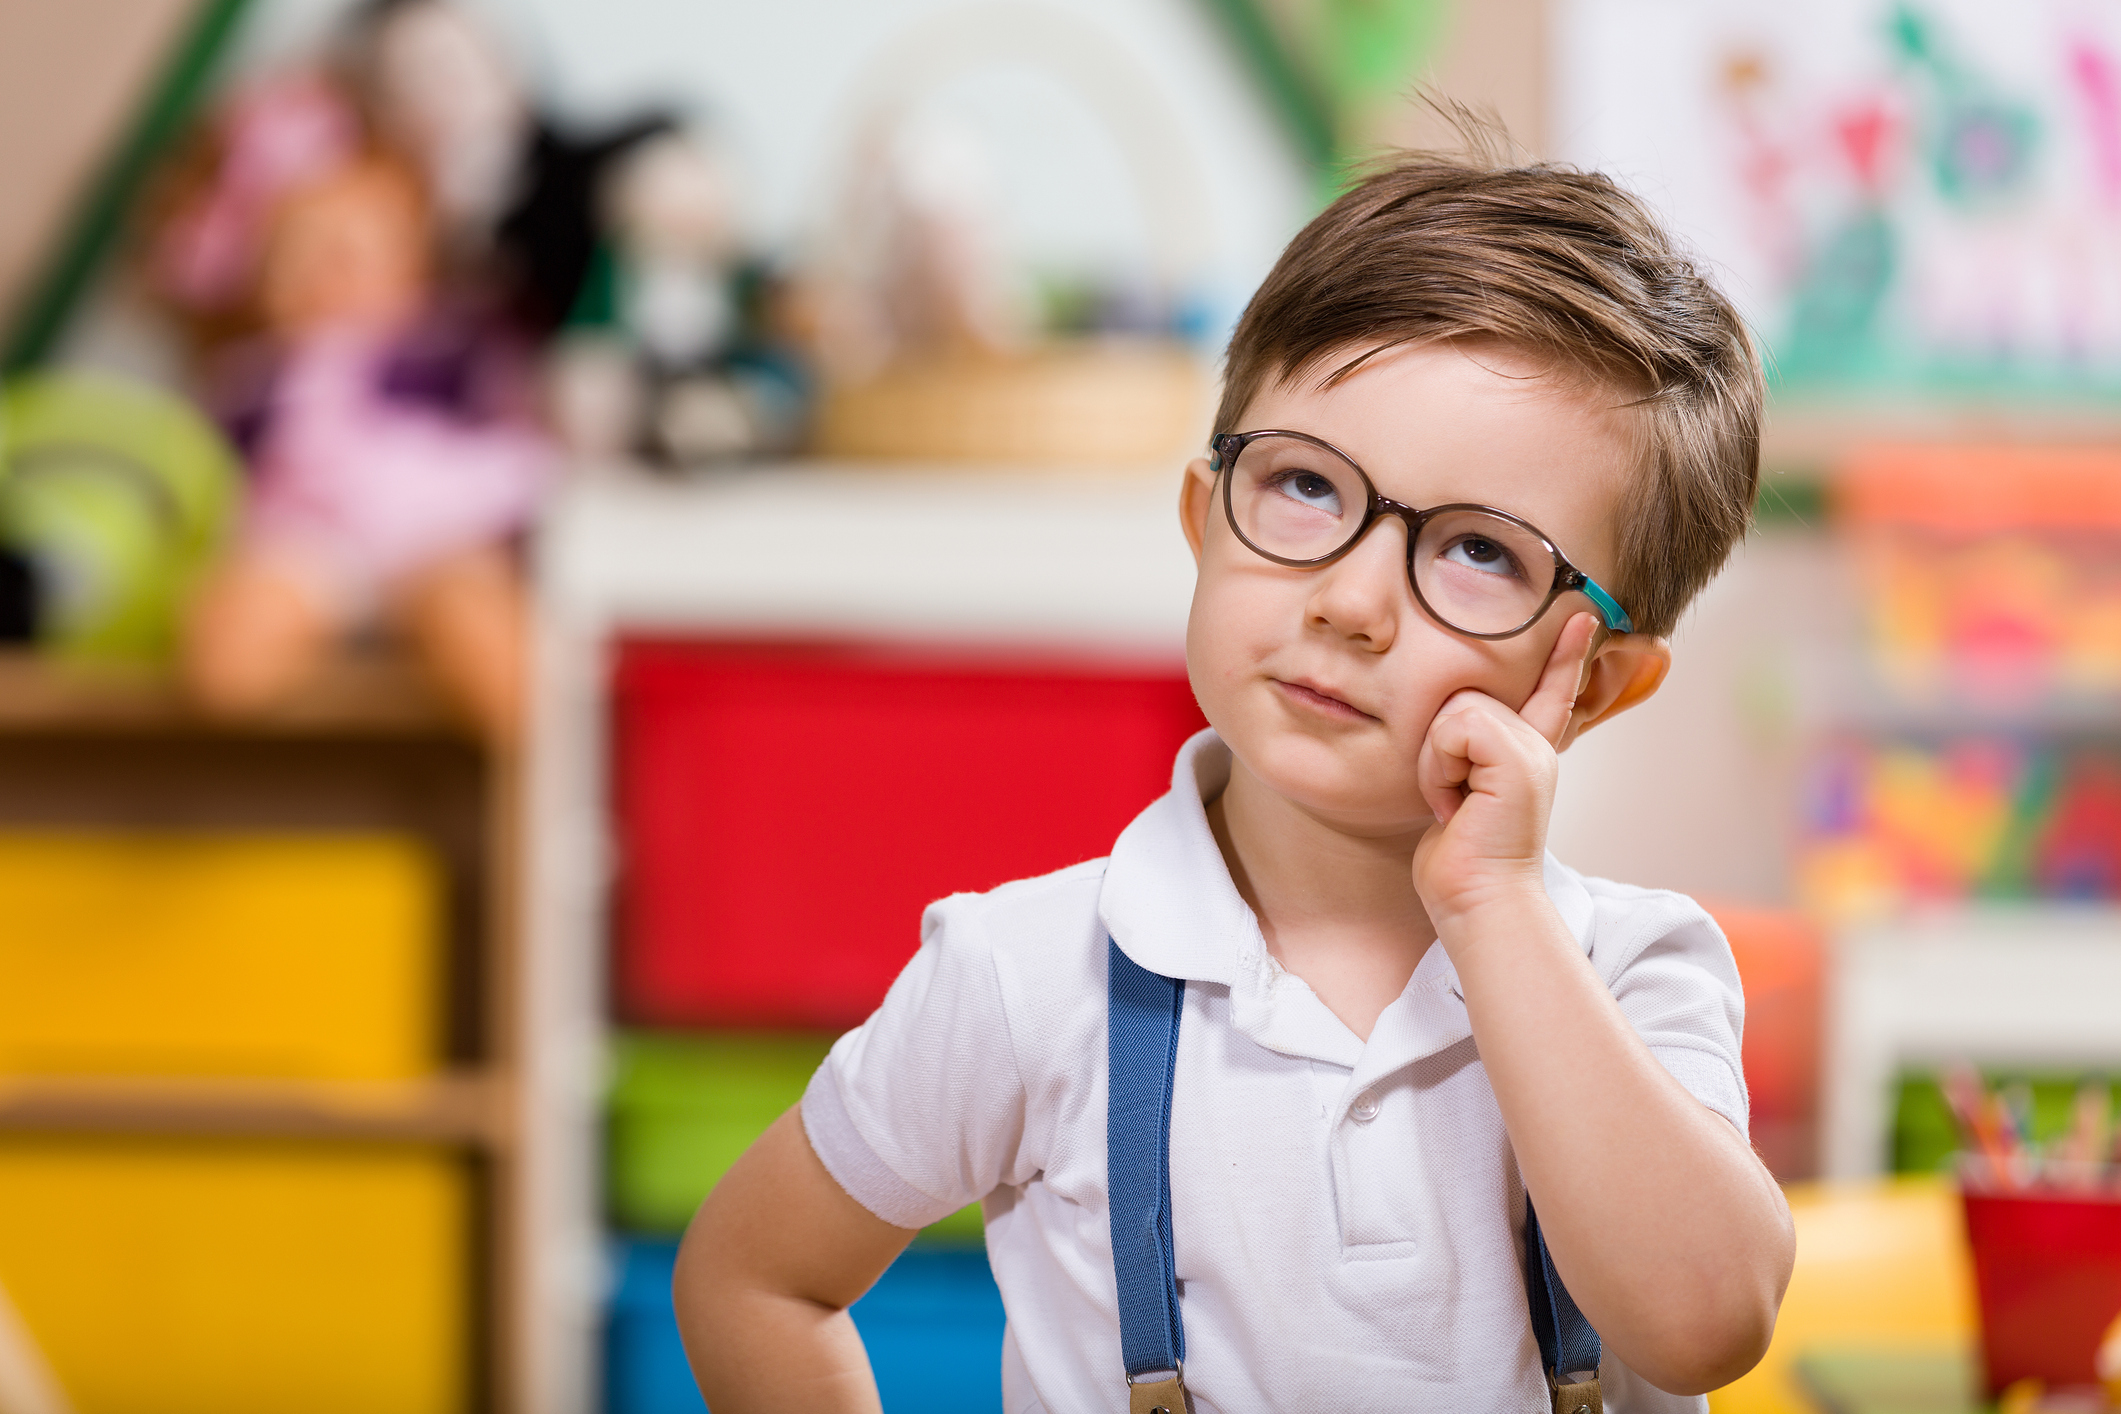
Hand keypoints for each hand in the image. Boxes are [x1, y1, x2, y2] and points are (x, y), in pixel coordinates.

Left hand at [1412, 612, 1599, 936]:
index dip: (1564, 655)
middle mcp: (1535, 746)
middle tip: (1451, 798)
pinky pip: (1453, 729)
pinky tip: (1454, 804)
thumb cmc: (1460, 859)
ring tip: (1454, 803)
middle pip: (1464, 695)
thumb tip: (1452, 728)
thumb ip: (1467, 758)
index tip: (1581, 615)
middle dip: (1437, 747)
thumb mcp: (1460, 795)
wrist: (1478, 900)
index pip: (1549, 692)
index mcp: (1526, 753)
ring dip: (1434, 761)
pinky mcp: (1516, 760)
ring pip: (1455, 710)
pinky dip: (1438, 767)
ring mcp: (1529, 751)